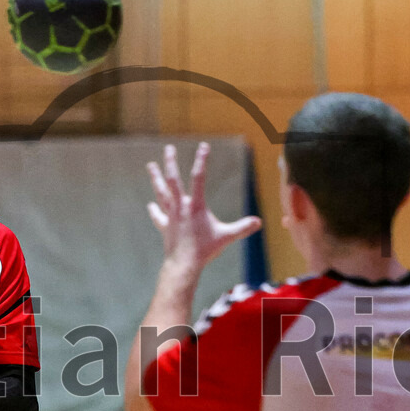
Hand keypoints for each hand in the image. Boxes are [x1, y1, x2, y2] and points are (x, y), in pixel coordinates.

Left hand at [146, 143, 261, 272]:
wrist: (184, 264)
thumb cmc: (205, 250)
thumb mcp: (226, 237)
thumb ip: (242, 228)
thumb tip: (259, 222)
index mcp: (196, 206)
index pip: (199, 178)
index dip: (202, 160)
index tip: (204, 146)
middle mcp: (181, 207)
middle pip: (173, 180)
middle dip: (170, 163)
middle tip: (168, 148)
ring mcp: (171, 216)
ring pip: (162, 193)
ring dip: (156, 178)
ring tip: (150, 165)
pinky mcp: (165, 227)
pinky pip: (158, 216)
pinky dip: (155, 210)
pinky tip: (150, 205)